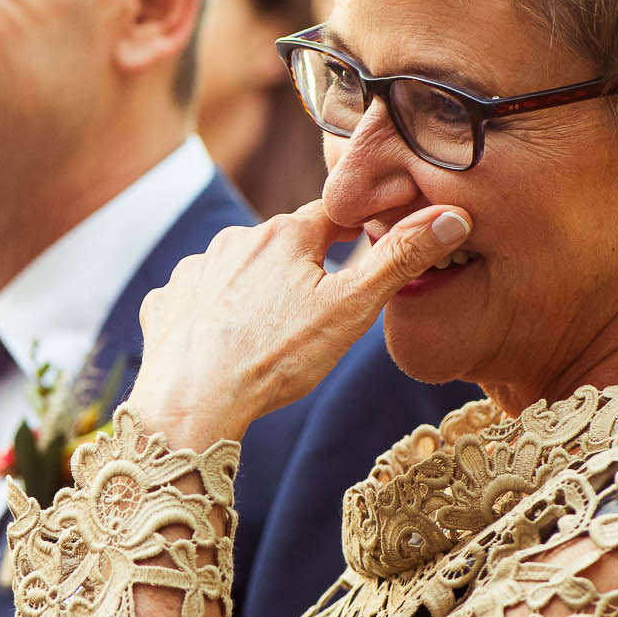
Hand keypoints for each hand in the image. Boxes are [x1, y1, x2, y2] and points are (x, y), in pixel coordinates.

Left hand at [128, 199, 471, 449]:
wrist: (192, 401)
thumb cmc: (276, 358)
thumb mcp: (351, 310)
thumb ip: (399, 260)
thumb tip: (451, 216)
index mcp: (287, 234)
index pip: (335, 215)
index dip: (356, 230)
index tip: (369, 246)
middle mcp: (237, 239)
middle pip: (286, 244)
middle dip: (306, 266)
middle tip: (322, 307)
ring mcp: (195, 269)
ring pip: (240, 269)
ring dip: (258, 288)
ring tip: (271, 332)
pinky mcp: (166, 301)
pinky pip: (198, 298)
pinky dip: (213, 314)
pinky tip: (223, 342)